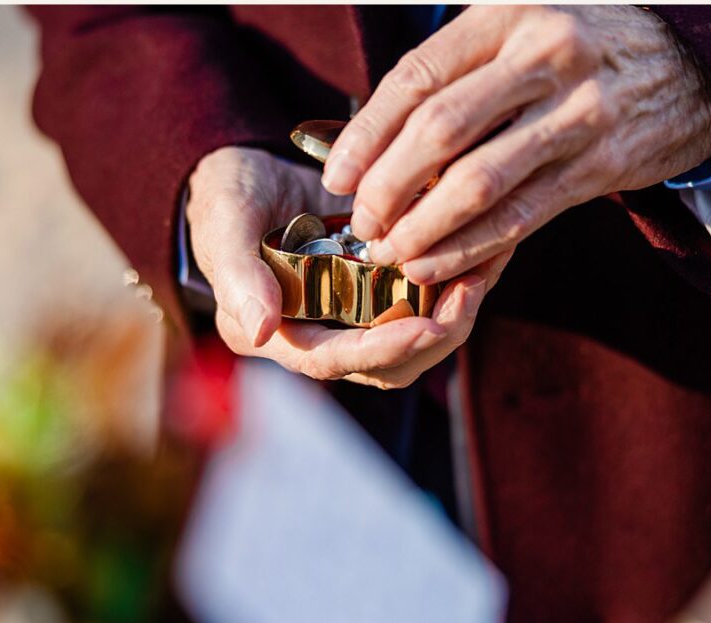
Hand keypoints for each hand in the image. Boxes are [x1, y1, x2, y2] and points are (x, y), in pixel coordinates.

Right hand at [188, 145, 500, 388]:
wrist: (247, 168)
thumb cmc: (225, 195)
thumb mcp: (225, 224)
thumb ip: (240, 276)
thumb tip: (261, 331)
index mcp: (277, 334)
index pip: (336, 361)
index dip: (385, 349)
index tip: (428, 325)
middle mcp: (318, 335)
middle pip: (389, 365)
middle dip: (437, 333)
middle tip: (471, 287)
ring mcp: (352, 315)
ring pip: (415, 340)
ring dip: (455, 311)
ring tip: (485, 266)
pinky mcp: (378, 289)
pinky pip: (425, 302)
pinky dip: (456, 281)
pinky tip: (485, 247)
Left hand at [323, 6, 710, 284]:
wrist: (695, 62)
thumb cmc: (579, 47)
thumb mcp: (519, 26)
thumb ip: (455, 71)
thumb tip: (367, 141)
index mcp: (508, 15)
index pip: (417, 78)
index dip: (367, 134)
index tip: (336, 176)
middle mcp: (545, 56)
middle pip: (440, 131)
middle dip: (388, 186)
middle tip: (362, 222)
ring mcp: (579, 113)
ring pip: (478, 182)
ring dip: (423, 227)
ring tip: (389, 251)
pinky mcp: (604, 165)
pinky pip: (522, 216)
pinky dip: (470, 247)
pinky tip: (433, 264)